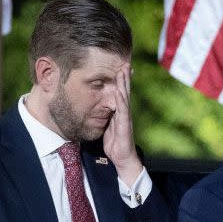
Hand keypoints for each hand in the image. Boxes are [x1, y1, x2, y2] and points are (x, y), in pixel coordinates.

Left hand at [103, 63, 142, 184]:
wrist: (123, 159)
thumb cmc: (115, 144)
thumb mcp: (107, 127)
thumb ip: (104, 117)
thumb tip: (96, 109)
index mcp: (119, 112)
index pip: (120, 93)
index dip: (120, 81)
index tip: (119, 67)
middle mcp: (124, 113)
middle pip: (124, 91)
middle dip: (124, 77)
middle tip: (125, 62)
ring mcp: (125, 118)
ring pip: (124, 97)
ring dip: (123, 84)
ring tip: (123, 71)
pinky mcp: (125, 125)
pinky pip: (122, 111)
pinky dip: (120, 100)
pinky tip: (118, 91)